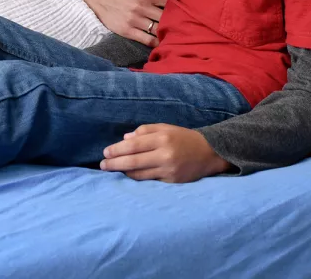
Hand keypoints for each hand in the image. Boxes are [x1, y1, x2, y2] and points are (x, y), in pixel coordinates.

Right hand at [54, 0, 173, 45]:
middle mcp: (141, 6)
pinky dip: (157, 42)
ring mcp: (134, 20)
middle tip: (186, 24)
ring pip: (158, 29)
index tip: (185, 10)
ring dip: (168, 32)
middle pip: (166, 16)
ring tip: (177, 34)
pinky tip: (163, 42)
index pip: (170, 1)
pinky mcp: (127, 31)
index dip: (179, 5)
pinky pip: (147, 40)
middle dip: (176, 20)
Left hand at [101, 124, 229, 182]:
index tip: (105, 152)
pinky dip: (137, 178)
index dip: (117, 150)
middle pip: (133, 161)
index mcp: (161, 138)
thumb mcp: (164, 128)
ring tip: (112, 170)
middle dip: (114, 164)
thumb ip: (144, 131)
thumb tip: (125, 139)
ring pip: (140, 174)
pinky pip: (150, 181)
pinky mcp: (172, 182)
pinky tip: (129, 175)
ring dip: (123, 172)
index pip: (133, 145)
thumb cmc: (183, 138)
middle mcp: (164, 154)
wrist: (209, 153)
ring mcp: (168, 170)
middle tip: (102, 165)